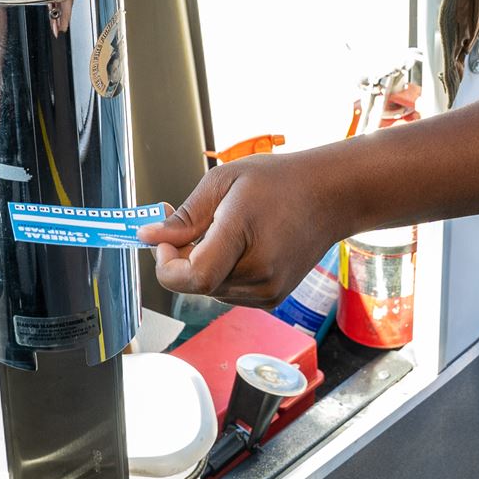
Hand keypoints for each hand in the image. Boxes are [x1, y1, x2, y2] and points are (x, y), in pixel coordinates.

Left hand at [139, 150, 357, 305]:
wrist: (331, 196)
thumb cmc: (281, 181)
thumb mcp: (225, 181)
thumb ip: (185, 215)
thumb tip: (148, 235)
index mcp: (244, 238)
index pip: (192, 277)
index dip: (167, 264)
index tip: (163, 241)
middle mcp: (259, 274)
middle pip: (196, 283)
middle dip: (180, 257)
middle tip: (182, 225)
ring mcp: (268, 290)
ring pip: (210, 290)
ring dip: (201, 265)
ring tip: (218, 230)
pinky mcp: (272, 298)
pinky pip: (228, 292)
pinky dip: (221, 272)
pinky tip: (237, 245)